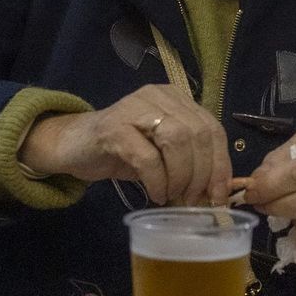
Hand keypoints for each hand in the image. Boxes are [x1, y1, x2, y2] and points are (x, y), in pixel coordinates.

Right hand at [18, 85, 232, 205]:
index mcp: (177, 99)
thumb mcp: (163, 154)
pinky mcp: (114, 127)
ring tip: (173, 195)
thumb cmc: (124, 152)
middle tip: (193, 199)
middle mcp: (159, 97)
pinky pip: (147, 157)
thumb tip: (216, 192)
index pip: (212, 128)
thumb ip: (189, 162)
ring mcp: (135, 108)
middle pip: (198, 133)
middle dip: (202, 173)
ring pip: (177, 140)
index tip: (219, 195)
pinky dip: (157, 181)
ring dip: (181, 176)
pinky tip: (155, 194)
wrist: (74, 146)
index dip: (221, 164)